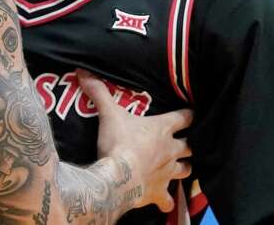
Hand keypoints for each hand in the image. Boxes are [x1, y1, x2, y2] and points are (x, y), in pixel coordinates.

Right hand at [77, 69, 192, 212]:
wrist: (117, 178)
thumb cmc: (117, 143)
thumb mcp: (108, 114)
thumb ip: (99, 93)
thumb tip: (83, 71)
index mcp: (163, 128)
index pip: (184, 117)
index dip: (188, 115)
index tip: (190, 113)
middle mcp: (171, 150)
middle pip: (189, 146)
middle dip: (187, 144)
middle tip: (182, 142)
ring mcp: (167, 173)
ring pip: (186, 170)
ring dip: (183, 168)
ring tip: (179, 167)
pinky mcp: (159, 192)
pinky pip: (168, 199)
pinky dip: (167, 200)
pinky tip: (165, 201)